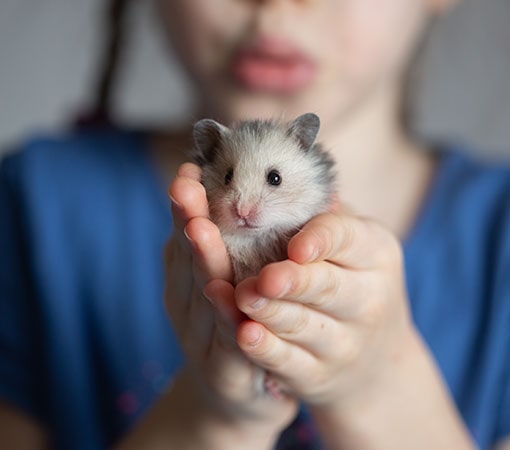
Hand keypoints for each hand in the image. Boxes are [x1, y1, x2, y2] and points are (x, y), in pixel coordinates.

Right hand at [164, 163, 297, 442]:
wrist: (239, 396)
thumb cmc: (238, 323)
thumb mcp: (231, 279)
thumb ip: (235, 243)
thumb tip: (255, 193)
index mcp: (190, 276)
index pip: (185, 233)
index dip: (186, 203)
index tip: (190, 168)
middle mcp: (187, 302)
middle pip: (188, 257)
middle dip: (188, 219)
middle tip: (186, 187)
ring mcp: (198, 337)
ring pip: (203, 294)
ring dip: (201, 261)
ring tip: (200, 229)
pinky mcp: (220, 371)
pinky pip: (225, 340)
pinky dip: (224, 316)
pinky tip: (224, 294)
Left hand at [229, 205, 414, 409]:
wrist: (376, 360)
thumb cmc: (352, 282)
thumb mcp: (356, 247)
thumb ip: (326, 219)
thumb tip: (285, 173)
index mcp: (375, 254)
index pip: (348, 239)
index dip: (321, 240)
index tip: (296, 245)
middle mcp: (367, 299)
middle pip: (326, 286)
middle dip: (293, 281)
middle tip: (263, 277)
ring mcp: (344, 343)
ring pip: (303, 324)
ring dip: (271, 311)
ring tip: (241, 297)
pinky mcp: (318, 375)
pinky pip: (290, 361)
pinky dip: (266, 349)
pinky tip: (246, 335)